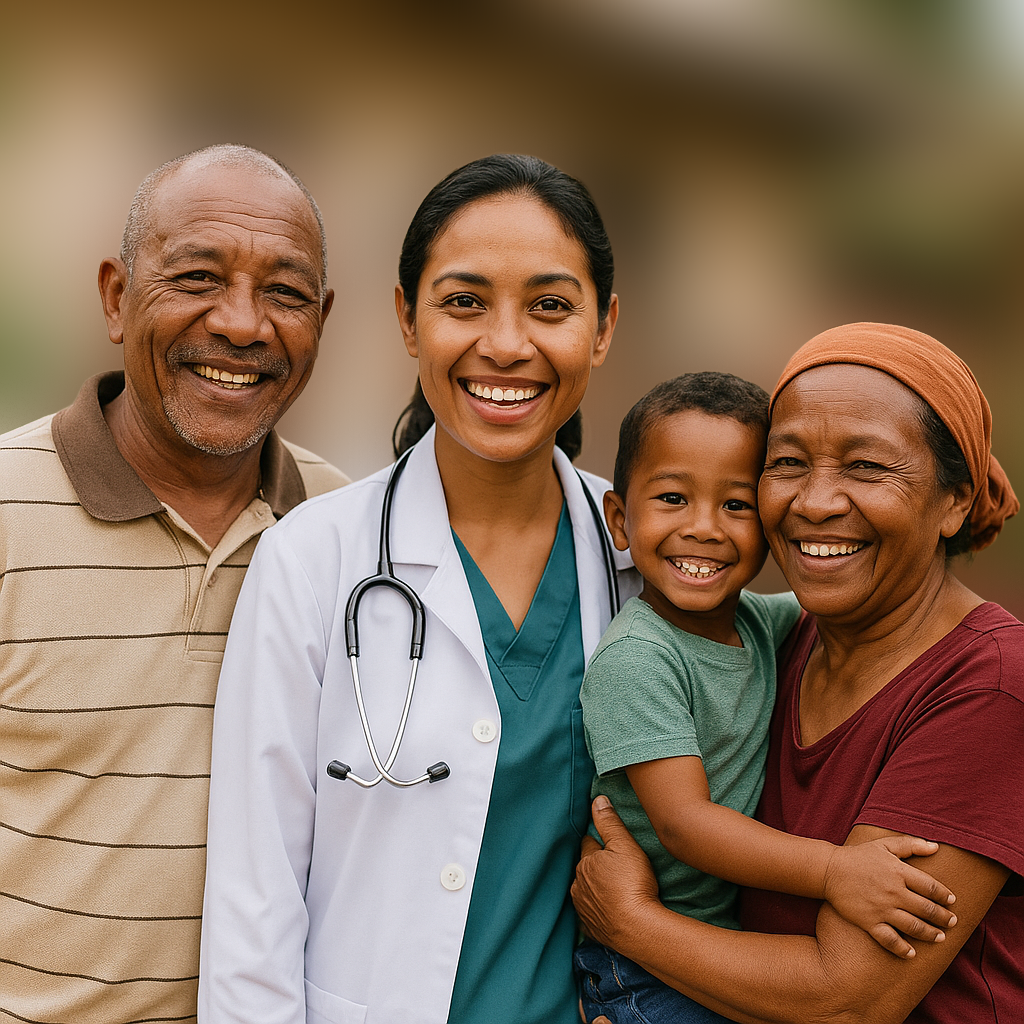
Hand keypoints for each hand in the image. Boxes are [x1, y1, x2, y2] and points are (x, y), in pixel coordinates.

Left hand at [572, 796, 659, 949]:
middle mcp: (578, 885)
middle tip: (613, 867)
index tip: (607, 843)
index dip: (599, 842)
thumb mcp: (625, 845)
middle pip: (585, 869)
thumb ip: (610, 822)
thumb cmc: (633, 884)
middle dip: (595, 866)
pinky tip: (609, 912)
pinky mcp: (590, 929)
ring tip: (613, 890)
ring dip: (595, 889)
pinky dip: (598, 911)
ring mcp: (583, 909)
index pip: (589, 844)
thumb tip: (597, 800)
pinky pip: (591, 915)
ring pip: (586, 891)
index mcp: (586, 863)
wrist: (638, 929)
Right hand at [823, 835, 957, 958]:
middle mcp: (894, 892)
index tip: (952, 901)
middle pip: (927, 909)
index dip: (945, 895)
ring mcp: (882, 909)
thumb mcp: (884, 844)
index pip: (931, 887)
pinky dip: (902, 949)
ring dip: (930, 934)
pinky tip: (911, 954)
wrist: (829, 870)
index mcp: (899, 872)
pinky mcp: (869, 922)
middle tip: (952, 922)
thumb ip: (911, 844)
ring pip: (914, 927)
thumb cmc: (858, 856)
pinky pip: (890, 940)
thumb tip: (936, 846)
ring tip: (940, 937)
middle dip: (943, 917)